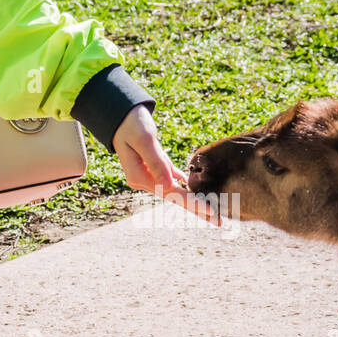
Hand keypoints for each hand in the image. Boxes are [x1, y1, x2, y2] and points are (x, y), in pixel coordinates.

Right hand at [112, 104, 219, 225]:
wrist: (120, 115)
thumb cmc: (132, 123)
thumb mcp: (145, 140)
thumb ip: (157, 162)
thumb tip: (171, 185)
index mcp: (140, 177)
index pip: (171, 194)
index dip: (191, 203)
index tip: (210, 211)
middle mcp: (143, 180)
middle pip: (174, 197)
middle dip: (195, 208)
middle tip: (218, 221)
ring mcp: (147, 175)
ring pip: (174, 190)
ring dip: (192, 199)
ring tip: (212, 211)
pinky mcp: (151, 167)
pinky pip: (171, 178)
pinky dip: (183, 185)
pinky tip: (195, 192)